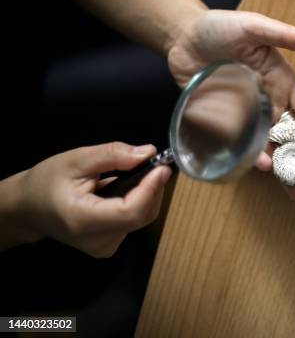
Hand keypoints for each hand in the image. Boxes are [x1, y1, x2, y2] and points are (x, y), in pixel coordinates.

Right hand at [0, 142, 170, 256]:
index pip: (130, 211)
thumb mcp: (76, 159)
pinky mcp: (108, 246)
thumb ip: (113, 155)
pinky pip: (134, 223)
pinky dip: (137, 203)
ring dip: (147, 195)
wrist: (28, 208)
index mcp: (83, 220)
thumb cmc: (47, 182)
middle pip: (141, 216)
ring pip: (141, 219)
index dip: (151, 189)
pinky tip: (126, 191)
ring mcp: (103, 247)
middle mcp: (96, 240)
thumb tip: (147, 153)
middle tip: (156, 165)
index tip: (161, 167)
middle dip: (153, 188)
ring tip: (136, 176)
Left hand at [167, 10, 294, 199]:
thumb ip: (284, 36)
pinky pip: (243, 148)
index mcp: (283, 83)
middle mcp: (271, 105)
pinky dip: (254, 161)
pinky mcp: (227, 127)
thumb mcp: (253, 27)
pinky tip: (263, 170)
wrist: (182, 39)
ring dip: (288, 172)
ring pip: (274, 151)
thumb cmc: (220, 28)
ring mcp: (250, 119)